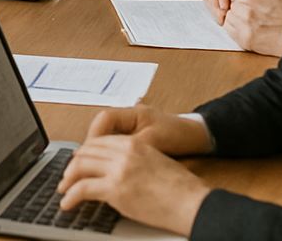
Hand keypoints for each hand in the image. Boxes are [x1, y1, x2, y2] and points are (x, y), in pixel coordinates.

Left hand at [58, 134, 210, 235]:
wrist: (191, 202)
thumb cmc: (180, 188)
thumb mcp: (155, 162)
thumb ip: (134, 160)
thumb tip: (118, 171)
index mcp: (133, 143)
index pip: (98, 142)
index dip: (84, 153)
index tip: (78, 163)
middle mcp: (123, 152)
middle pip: (86, 153)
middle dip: (73, 166)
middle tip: (67, 178)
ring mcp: (118, 169)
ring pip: (80, 167)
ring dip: (68, 180)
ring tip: (64, 191)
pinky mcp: (115, 189)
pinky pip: (82, 189)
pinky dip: (70, 196)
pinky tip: (67, 203)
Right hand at [83, 104, 214, 155]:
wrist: (198, 136)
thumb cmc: (179, 135)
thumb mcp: (156, 141)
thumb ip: (134, 146)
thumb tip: (113, 159)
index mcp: (133, 112)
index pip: (104, 119)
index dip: (94, 136)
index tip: (89, 153)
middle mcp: (128, 117)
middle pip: (100, 128)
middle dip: (90, 146)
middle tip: (84, 165)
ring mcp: (131, 127)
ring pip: (106, 137)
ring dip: (98, 152)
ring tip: (93, 169)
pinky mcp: (134, 138)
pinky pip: (114, 144)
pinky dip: (109, 154)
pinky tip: (108, 168)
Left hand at [222, 0, 281, 56]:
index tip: (252, 2)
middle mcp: (247, 5)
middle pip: (234, 1)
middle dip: (241, 6)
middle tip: (254, 12)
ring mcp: (243, 22)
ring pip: (230, 14)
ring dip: (237, 16)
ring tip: (251, 21)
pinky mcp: (242, 37)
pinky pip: (228, 27)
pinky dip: (235, 27)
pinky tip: (246, 28)